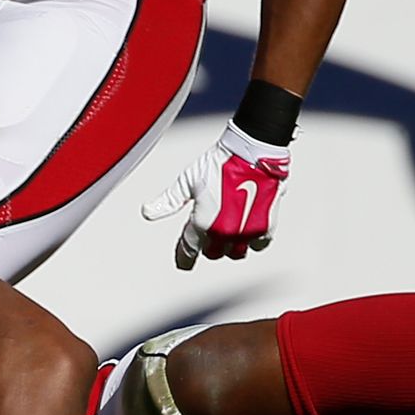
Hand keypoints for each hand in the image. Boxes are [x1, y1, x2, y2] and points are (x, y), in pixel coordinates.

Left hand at [141, 122, 289, 269]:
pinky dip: (252, 239)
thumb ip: (168, 201)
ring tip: (229, 228)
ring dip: (230, 245)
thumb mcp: (187, 181)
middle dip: (208, 245)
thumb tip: (148, 212)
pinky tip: (248, 226)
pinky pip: (257, 244)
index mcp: (202, 223)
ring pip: (235, 253)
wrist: (252, 152)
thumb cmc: (221, 163)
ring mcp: (246, 232)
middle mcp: (224, 233)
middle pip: (212, 253)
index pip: (188, 251)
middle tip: (209, 230)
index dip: (184, 258)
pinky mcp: (265, 227)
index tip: (183, 262)